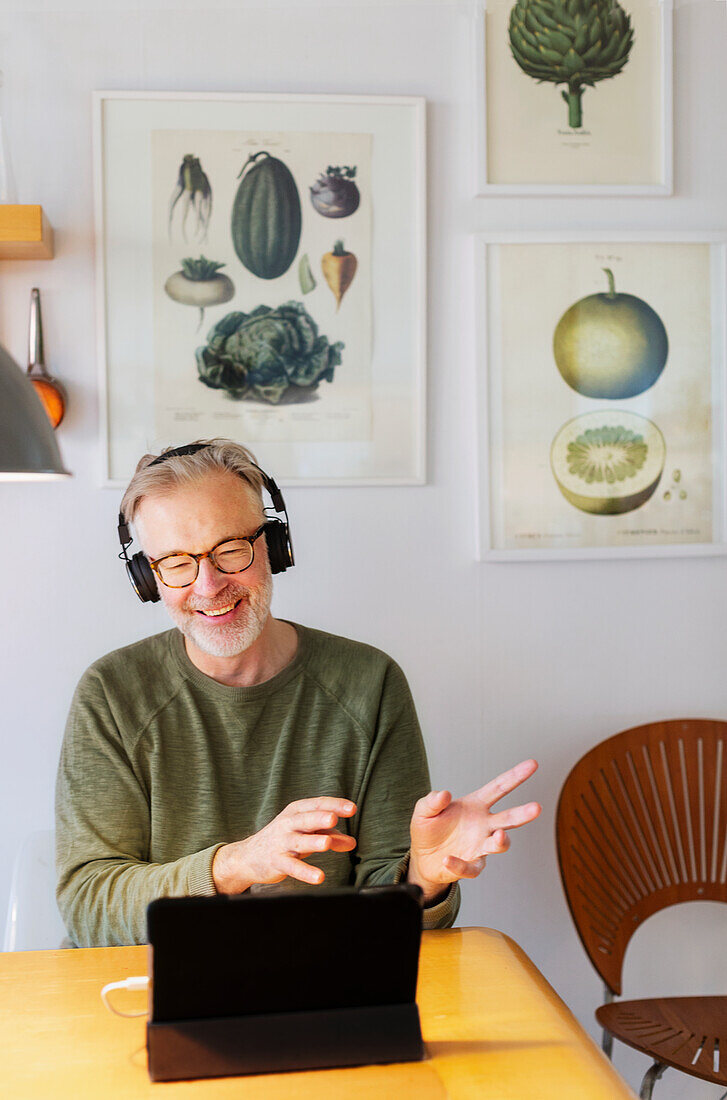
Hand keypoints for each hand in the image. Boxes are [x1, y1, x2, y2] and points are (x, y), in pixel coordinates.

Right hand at [212, 797, 356, 893]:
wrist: (248, 856)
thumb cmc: (284, 840)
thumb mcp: (306, 834)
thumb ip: (330, 837)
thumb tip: (352, 843)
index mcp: (296, 811)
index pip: (317, 804)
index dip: (335, 805)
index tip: (352, 808)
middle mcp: (288, 824)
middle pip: (306, 819)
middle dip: (319, 818)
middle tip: (333, 818)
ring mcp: (281, 842)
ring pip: (299, 841)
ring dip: (313, 842)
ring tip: (326, 843)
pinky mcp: (276, 861)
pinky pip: (292, 866)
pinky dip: (305, 871)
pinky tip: (319, 876)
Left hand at [408, 760, 540, 902]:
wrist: (422, 858)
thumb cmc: (429, 829)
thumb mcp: (424, 811)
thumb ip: (432, 800)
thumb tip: (444, 793)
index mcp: (475, 805)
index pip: (498, 787)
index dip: (515, 776)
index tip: (532, 764)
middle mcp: (483, 825)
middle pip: (508, 818)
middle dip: (523, 813)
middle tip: (536, 808)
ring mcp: (480, 845)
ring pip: (499, 844)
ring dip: (501, 841)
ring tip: (499, 836)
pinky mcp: (471, 865)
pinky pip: (472, 866)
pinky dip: (461, 865)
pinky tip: (449, 859)